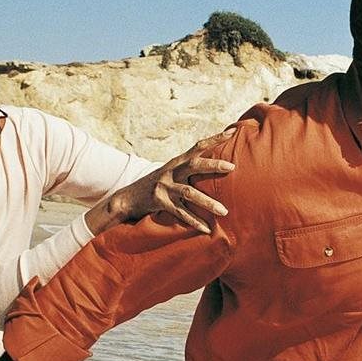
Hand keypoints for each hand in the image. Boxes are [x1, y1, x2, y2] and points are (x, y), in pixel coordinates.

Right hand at [110, 129, 235, 233]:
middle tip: (232, 167)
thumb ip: (189, 168)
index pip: (198, 146)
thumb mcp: (172, 171)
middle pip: (194, 165)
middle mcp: (172, 172)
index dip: (215, 139)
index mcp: (177, 162)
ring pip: (190, 193)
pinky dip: (195, 221)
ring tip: (224, 211)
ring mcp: (165, 187)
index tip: (232, 132)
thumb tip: (215, 166)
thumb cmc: (158, 184)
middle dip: (213, 165)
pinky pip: (181, 213)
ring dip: (208, 203)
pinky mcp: (160, 203)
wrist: (129, 197)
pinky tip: (207, 228)